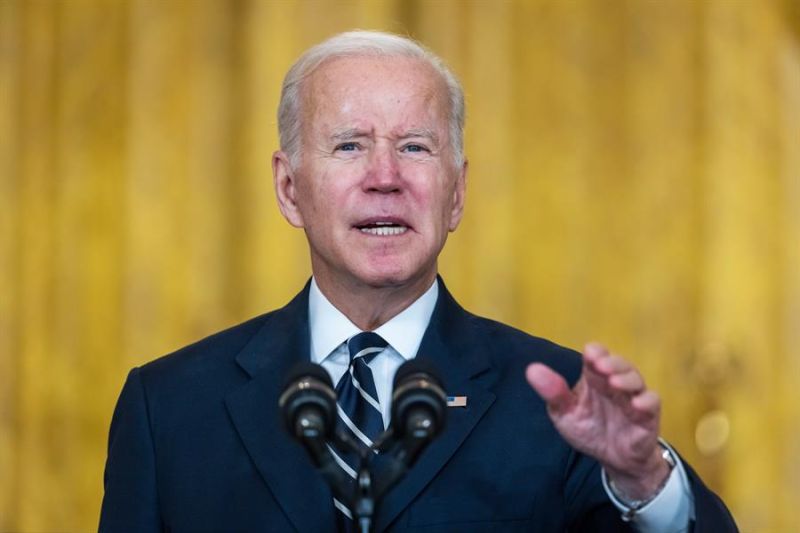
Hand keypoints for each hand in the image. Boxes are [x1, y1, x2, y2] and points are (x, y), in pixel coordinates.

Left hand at [526, 343, 669, 499]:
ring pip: (636, 379)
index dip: (595, 353)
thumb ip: (553, 393)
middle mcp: (615, 384)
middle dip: (611, 362)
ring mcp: (632, 398)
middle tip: (600, 365)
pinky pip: (652, 403)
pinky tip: (637, 404)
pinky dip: (647, 401)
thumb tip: (531, 369)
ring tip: (614, 382)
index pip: (596, 357)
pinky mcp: (648, 416)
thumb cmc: (589, 430)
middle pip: (618, 364)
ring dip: (627, 378)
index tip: (589, 353)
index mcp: (594, 379)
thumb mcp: (565, 414)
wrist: (613, 459)